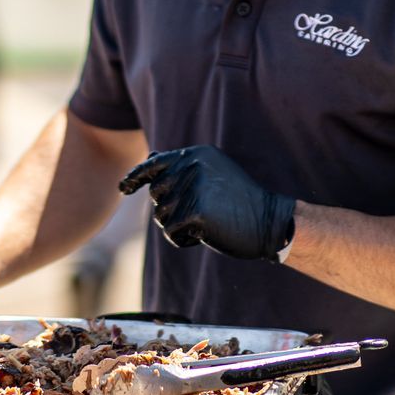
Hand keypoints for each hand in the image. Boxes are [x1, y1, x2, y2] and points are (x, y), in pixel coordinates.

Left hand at [118, 146, 294, 261]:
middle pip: (156, 194)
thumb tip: (150, 160)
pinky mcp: (195, 212)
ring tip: (206, 223)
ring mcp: (193, 188)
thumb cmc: (240, 202)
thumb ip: (182, 168)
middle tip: (200, 214)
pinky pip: (172, 232)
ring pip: (161, 216)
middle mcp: (192, 166)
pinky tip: (205, 236)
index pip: (154, 163)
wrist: (270, 222)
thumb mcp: (213, 175)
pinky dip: (185, 240)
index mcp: (196, 154)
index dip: (135, 176)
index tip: (124, 188)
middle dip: (170, 209)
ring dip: (178, 226)